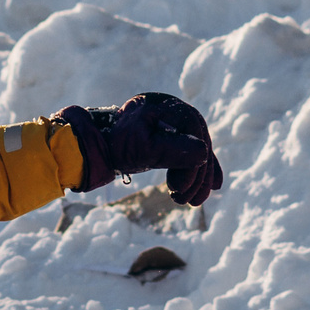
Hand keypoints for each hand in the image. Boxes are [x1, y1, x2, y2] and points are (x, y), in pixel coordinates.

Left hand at [56, 93, 223, 206]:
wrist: (97, 146)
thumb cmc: (116, 145)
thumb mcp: (144, 149)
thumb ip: (173, 150)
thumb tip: (203, 154)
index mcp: (170, 108)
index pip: (196, 138)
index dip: (194, 167)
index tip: (180, 189)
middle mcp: (176, 111)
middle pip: (200, 145)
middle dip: (197, 177)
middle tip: (190, 202)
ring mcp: (174, 122)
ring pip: (197, 151)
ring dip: (198, 178)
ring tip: (192, 201)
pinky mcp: (171, 134)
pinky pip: (191, 152)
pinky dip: (198, 169)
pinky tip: (213, 186)